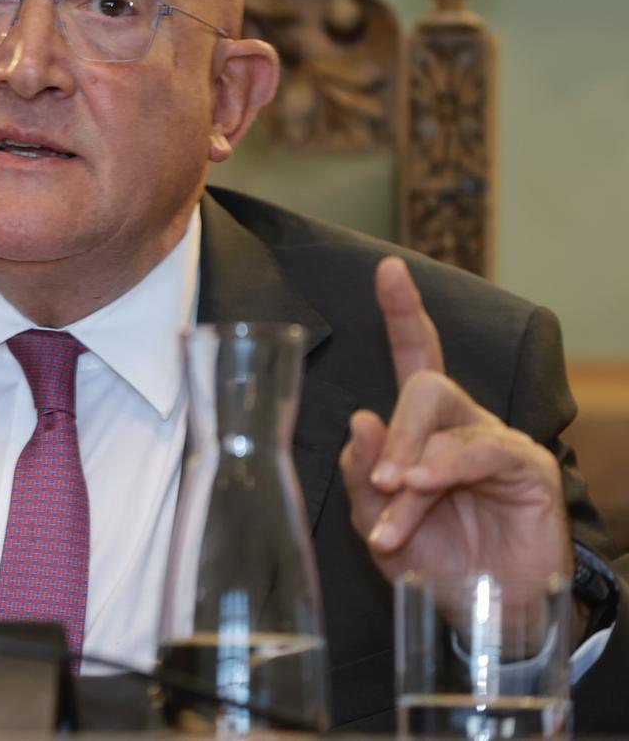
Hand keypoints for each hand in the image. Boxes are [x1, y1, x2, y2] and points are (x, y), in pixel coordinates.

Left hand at [339, 256, 571, 587]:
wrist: (488, 615)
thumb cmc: (436, 561)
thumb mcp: (379, 523)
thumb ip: (363, 475)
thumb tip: (358, 420)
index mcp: (423, 429)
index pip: (413, 358)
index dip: (402, 313)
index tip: (387, 271)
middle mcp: (462, 424)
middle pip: (423, 384)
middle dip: (393, 431)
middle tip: (383, 482)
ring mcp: (497, 443)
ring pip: (445, 419)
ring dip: (411, 462)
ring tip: (397, 502)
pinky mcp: (528, 469)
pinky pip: (479, 451)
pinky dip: (443, 470)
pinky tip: (421, 489)